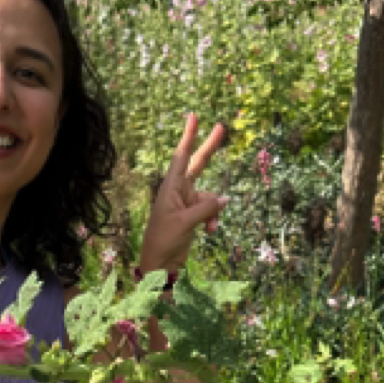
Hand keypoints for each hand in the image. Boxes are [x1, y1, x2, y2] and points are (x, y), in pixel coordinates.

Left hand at [139, 114, 227, 274]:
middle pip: (198, 165)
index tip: (193, 116)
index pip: (181, 156)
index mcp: (171, 188)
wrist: (159, 266)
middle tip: (221, 127)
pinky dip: (212, 220)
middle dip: (209, 149)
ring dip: (212, 212)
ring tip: (207, 228)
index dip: (188, 136)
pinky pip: (210, 211)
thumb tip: (223, 200)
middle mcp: (178, 192)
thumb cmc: (165, 241)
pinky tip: (209, 232)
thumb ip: (206, 208)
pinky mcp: (192, 217)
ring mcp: (186, 204)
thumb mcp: (185, 223)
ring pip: (209, 198)